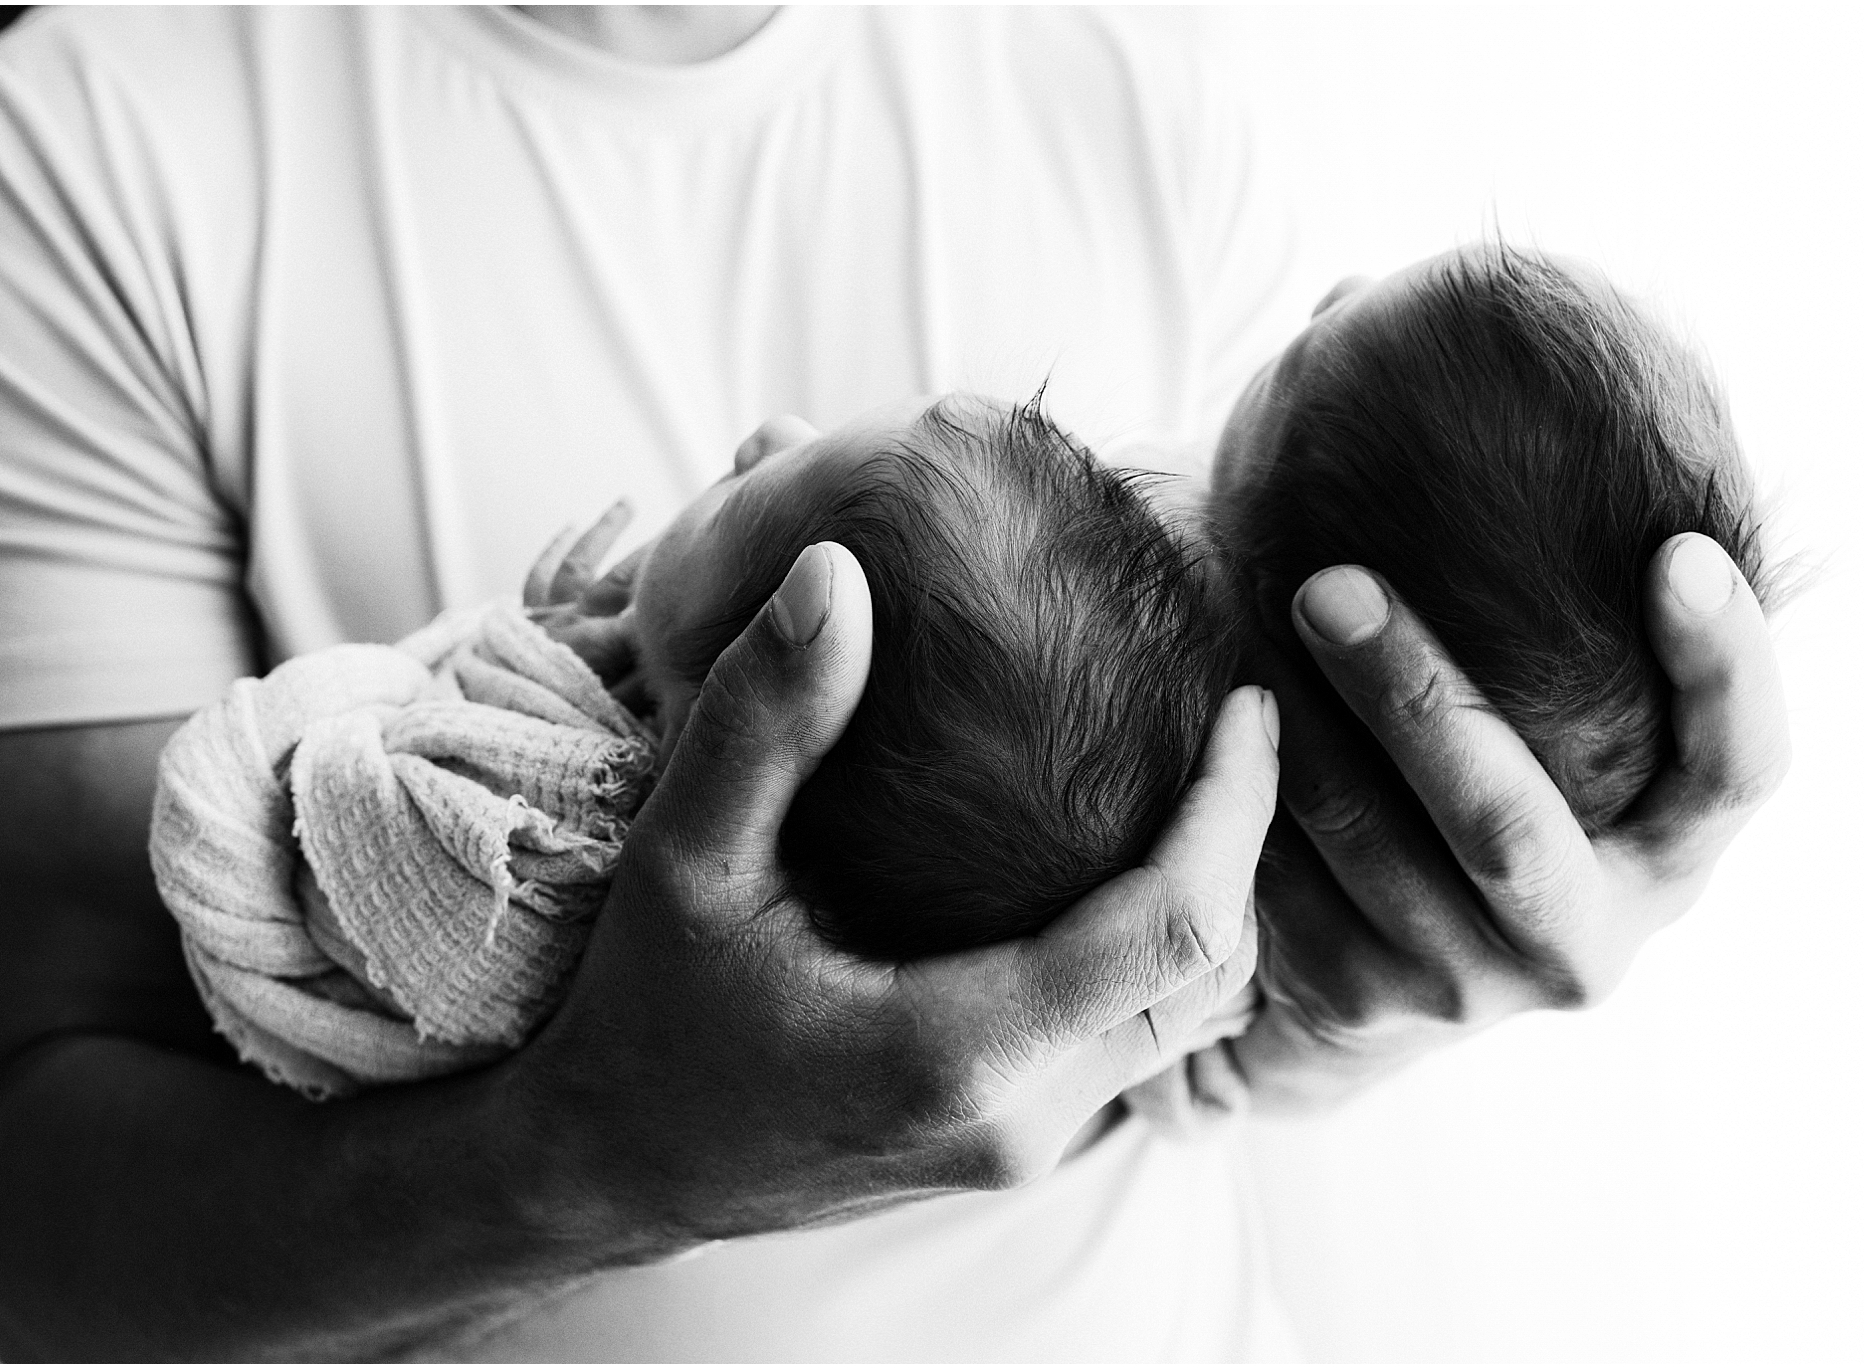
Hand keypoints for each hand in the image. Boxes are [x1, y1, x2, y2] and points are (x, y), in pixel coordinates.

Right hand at [507, 540, 1280, 1248]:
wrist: (614, 1169)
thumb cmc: (640, 1017)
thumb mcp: (685, 861)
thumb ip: (762, 719)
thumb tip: (835, 569)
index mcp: (957, 1051)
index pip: (1177, 930)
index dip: (1237, 808)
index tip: (1246, 699)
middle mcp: (1021, 1117)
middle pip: (1219, 979)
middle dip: (1250, 847)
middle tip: (1233, 718)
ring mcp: (1028, 1145)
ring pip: (1196, 1020)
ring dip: (1219, 903)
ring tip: (1202, 776)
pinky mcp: (1019, 1140)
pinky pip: (1144, 1038)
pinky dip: (1169, 949)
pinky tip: (1129, 858)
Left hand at [1228, 532, 1789, 1110]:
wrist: (1374, 974)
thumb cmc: (1478, 786)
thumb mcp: (1550, 724)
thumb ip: (1557, 607)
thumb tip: (1478, 373)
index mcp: (1668, 856)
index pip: (1739, 769)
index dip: (1723, 669)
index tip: (1678, 550)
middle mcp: (1587, 941)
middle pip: (1508, 827)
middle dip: (1416, 699)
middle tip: (1329, 583)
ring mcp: (1470, 986)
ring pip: (1374, 851)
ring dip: (1301, 729)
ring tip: (1240, 608)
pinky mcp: (1359, 999)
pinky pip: (1287, 884)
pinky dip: (1244, 787)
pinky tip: (1209, 701)